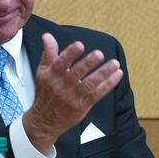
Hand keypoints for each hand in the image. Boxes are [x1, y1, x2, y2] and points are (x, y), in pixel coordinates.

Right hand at [23, 33, 122, 153]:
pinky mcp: (83, 105)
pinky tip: (117, 75)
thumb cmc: (45, 94)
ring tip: (114, 64)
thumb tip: (48, 36)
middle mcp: (62, 86)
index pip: (60, 63)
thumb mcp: (42, 72)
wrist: (45, 121)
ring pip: (90, 83)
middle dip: (88, 63)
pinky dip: (108, 84)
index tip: (79, 45)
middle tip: (99, 54)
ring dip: (104, 73)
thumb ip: (48, 53)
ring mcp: (73, 97)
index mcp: (51, 76)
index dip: (70, 54)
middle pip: (77, 73)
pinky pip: (98, 94)